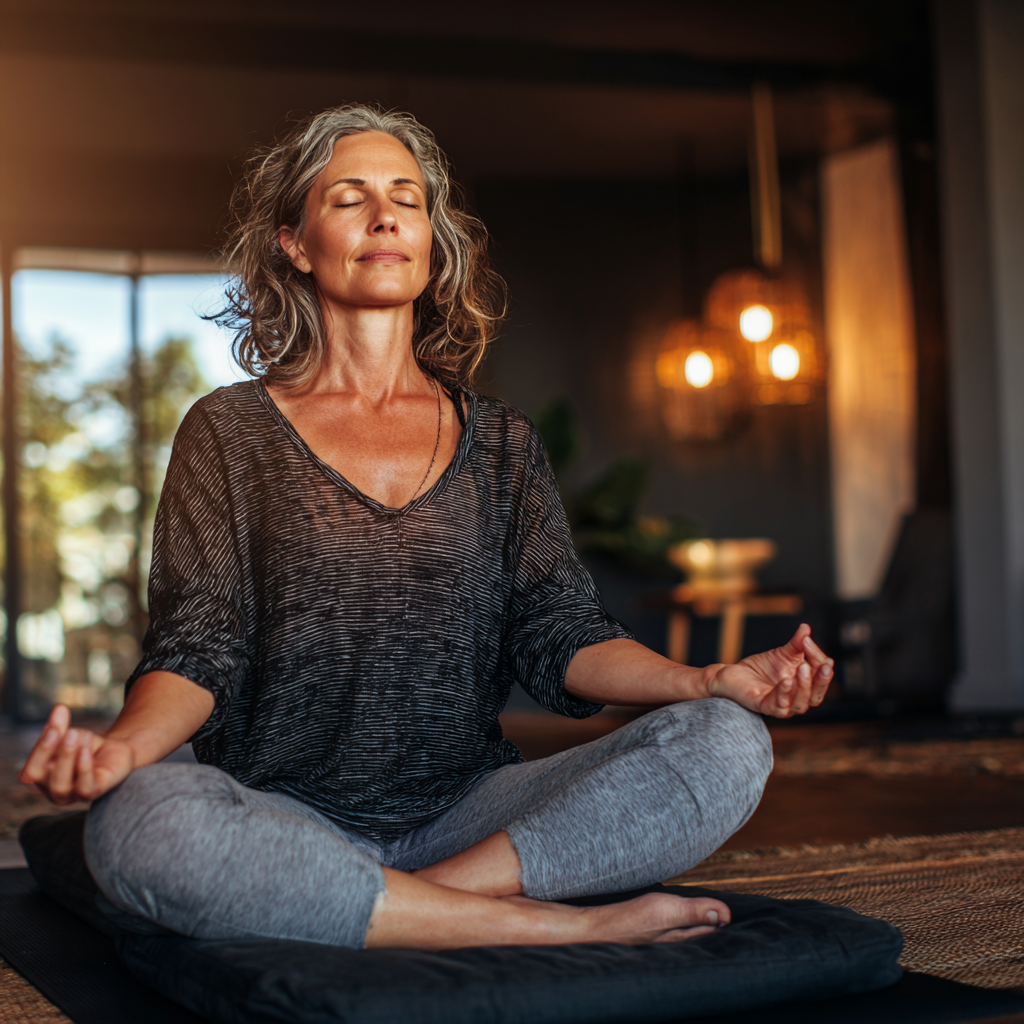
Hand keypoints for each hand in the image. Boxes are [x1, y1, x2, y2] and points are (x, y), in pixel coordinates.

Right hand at [18, 704, 134, 804]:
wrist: (117, 751)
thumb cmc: (86, 745)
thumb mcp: (70, 734)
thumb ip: (61, 726)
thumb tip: (58, 708)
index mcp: (42, 779)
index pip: (30, 771)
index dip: (38, 749)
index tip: (54, 726)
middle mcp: (53, 791)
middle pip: (39, 778)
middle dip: (49, 751)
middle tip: (64, 730)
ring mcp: (73, 796)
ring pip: (60, 785)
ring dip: (66, 758)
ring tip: (75, 735)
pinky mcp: (94, 793)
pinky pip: (84, 788)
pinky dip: (83, 768)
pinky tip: (85, 751)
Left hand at [706, 624, 832, 717]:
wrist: (733, 673)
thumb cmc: (762, 667)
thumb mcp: (783, 653)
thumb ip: (796, 644)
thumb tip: (806, 628)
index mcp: (806, 687)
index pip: (821, 676)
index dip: (819, 659)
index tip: (807, 641)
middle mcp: (797, 699)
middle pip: (816, 695)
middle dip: (821, 680)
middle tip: (823, 665)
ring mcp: (783, 706)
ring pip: (801, 703)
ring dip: (804, 686)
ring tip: (803, 668)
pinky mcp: (766, 707)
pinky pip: (780, 705)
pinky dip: (785, 693)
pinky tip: (787, 680)